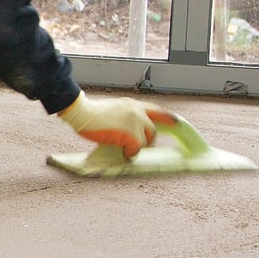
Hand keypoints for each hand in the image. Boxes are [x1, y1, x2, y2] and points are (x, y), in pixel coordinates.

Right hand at [56, 92, 178, 156]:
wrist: (82, 112)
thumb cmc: (91, 113)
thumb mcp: (113, 111)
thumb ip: (124, 119)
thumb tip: (126, 134)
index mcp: (133, 105)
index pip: (156, 110)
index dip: (168, 117)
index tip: (177, 122)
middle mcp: (137, 111)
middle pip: (153, 129)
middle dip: (148, 139)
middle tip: (139, 145)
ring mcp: (134, 122)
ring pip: (145, 139)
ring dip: (136, 146)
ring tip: (125, 148)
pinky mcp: (130, 133)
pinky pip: (136, 148)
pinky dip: (130, 152)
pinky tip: (122, 152)